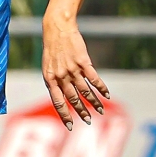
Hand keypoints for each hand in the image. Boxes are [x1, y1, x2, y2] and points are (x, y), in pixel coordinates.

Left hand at [41, 13, 108, 128]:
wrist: (57, 29)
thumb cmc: (52, 50)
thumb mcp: (48, 67)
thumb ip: (55, 82)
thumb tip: (63, 97)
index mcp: (49, 79)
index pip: (57, 102)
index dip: (64, 115)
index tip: (71, 127)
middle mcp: (60, 76)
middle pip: (73, 99)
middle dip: (82, 112)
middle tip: (89, 121)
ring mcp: (72, 69)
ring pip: (85, 91)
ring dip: (94, 103)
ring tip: (101, 111)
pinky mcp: (83, 62)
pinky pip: (94, 79)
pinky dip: (101, 88)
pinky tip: (107, 95)